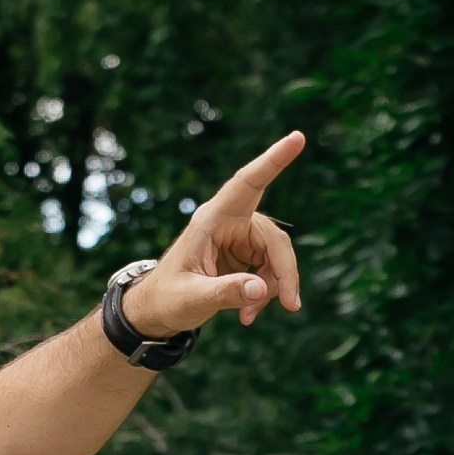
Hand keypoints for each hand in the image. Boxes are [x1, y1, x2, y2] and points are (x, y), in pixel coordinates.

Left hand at [121, 131, 305, 340]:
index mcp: (211, 220)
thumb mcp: (192, 299)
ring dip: (271, 288)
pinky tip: (247, 315)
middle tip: (291, 305)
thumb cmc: (166, 299)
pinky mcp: (244, 253)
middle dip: (284, 272)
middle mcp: (229, 222)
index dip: (272, 161)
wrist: (156, 310)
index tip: (297, 138)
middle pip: (274, 239)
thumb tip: (260, 289)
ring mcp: (239, 237)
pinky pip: (269, 269)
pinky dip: (264, 292)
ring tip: (248, 316)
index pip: (247, 184)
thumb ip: (225, 293)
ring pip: (275, 256)